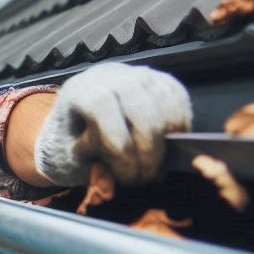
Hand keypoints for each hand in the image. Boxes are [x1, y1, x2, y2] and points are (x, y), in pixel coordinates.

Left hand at [33, 63, 191, 185]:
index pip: (101, 106)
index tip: (127, 176)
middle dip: (149, 150)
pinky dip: (179, 124)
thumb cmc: (74, 142)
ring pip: (163, 101)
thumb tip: (116, 179)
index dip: (118, 145)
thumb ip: (92, 167)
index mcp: (79, 91)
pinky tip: (169, 145)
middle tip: (145, 177)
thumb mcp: (73, 158)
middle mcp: (109, 75)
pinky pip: (177, 97)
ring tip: (156, 166)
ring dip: (167, 140)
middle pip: (140, 106)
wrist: (79, 117)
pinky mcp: (158, 79)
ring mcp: (136, 74)